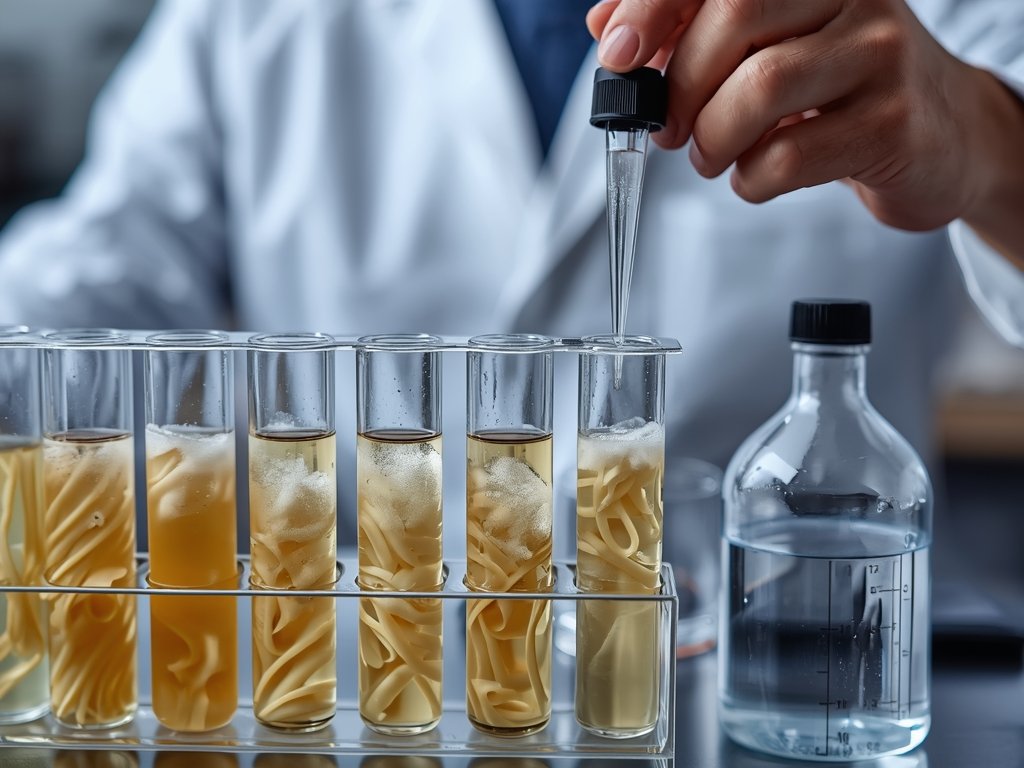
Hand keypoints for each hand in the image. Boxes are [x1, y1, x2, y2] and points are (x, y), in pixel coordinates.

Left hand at [586, 0, 1023, 251]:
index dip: (653, 6)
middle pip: (735, 18)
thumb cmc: (835, 88)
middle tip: (665, 128)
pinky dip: (750, 179)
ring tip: (710, 155)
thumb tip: (605, 25)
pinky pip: (789, 156)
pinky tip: (754, 177)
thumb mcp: (767, 43)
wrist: (938, 137)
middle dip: (680, 86)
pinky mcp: (892, 124)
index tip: (617, 53)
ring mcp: (882, 56)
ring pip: (761, 87)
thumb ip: (688, 30)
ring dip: (712, 137)